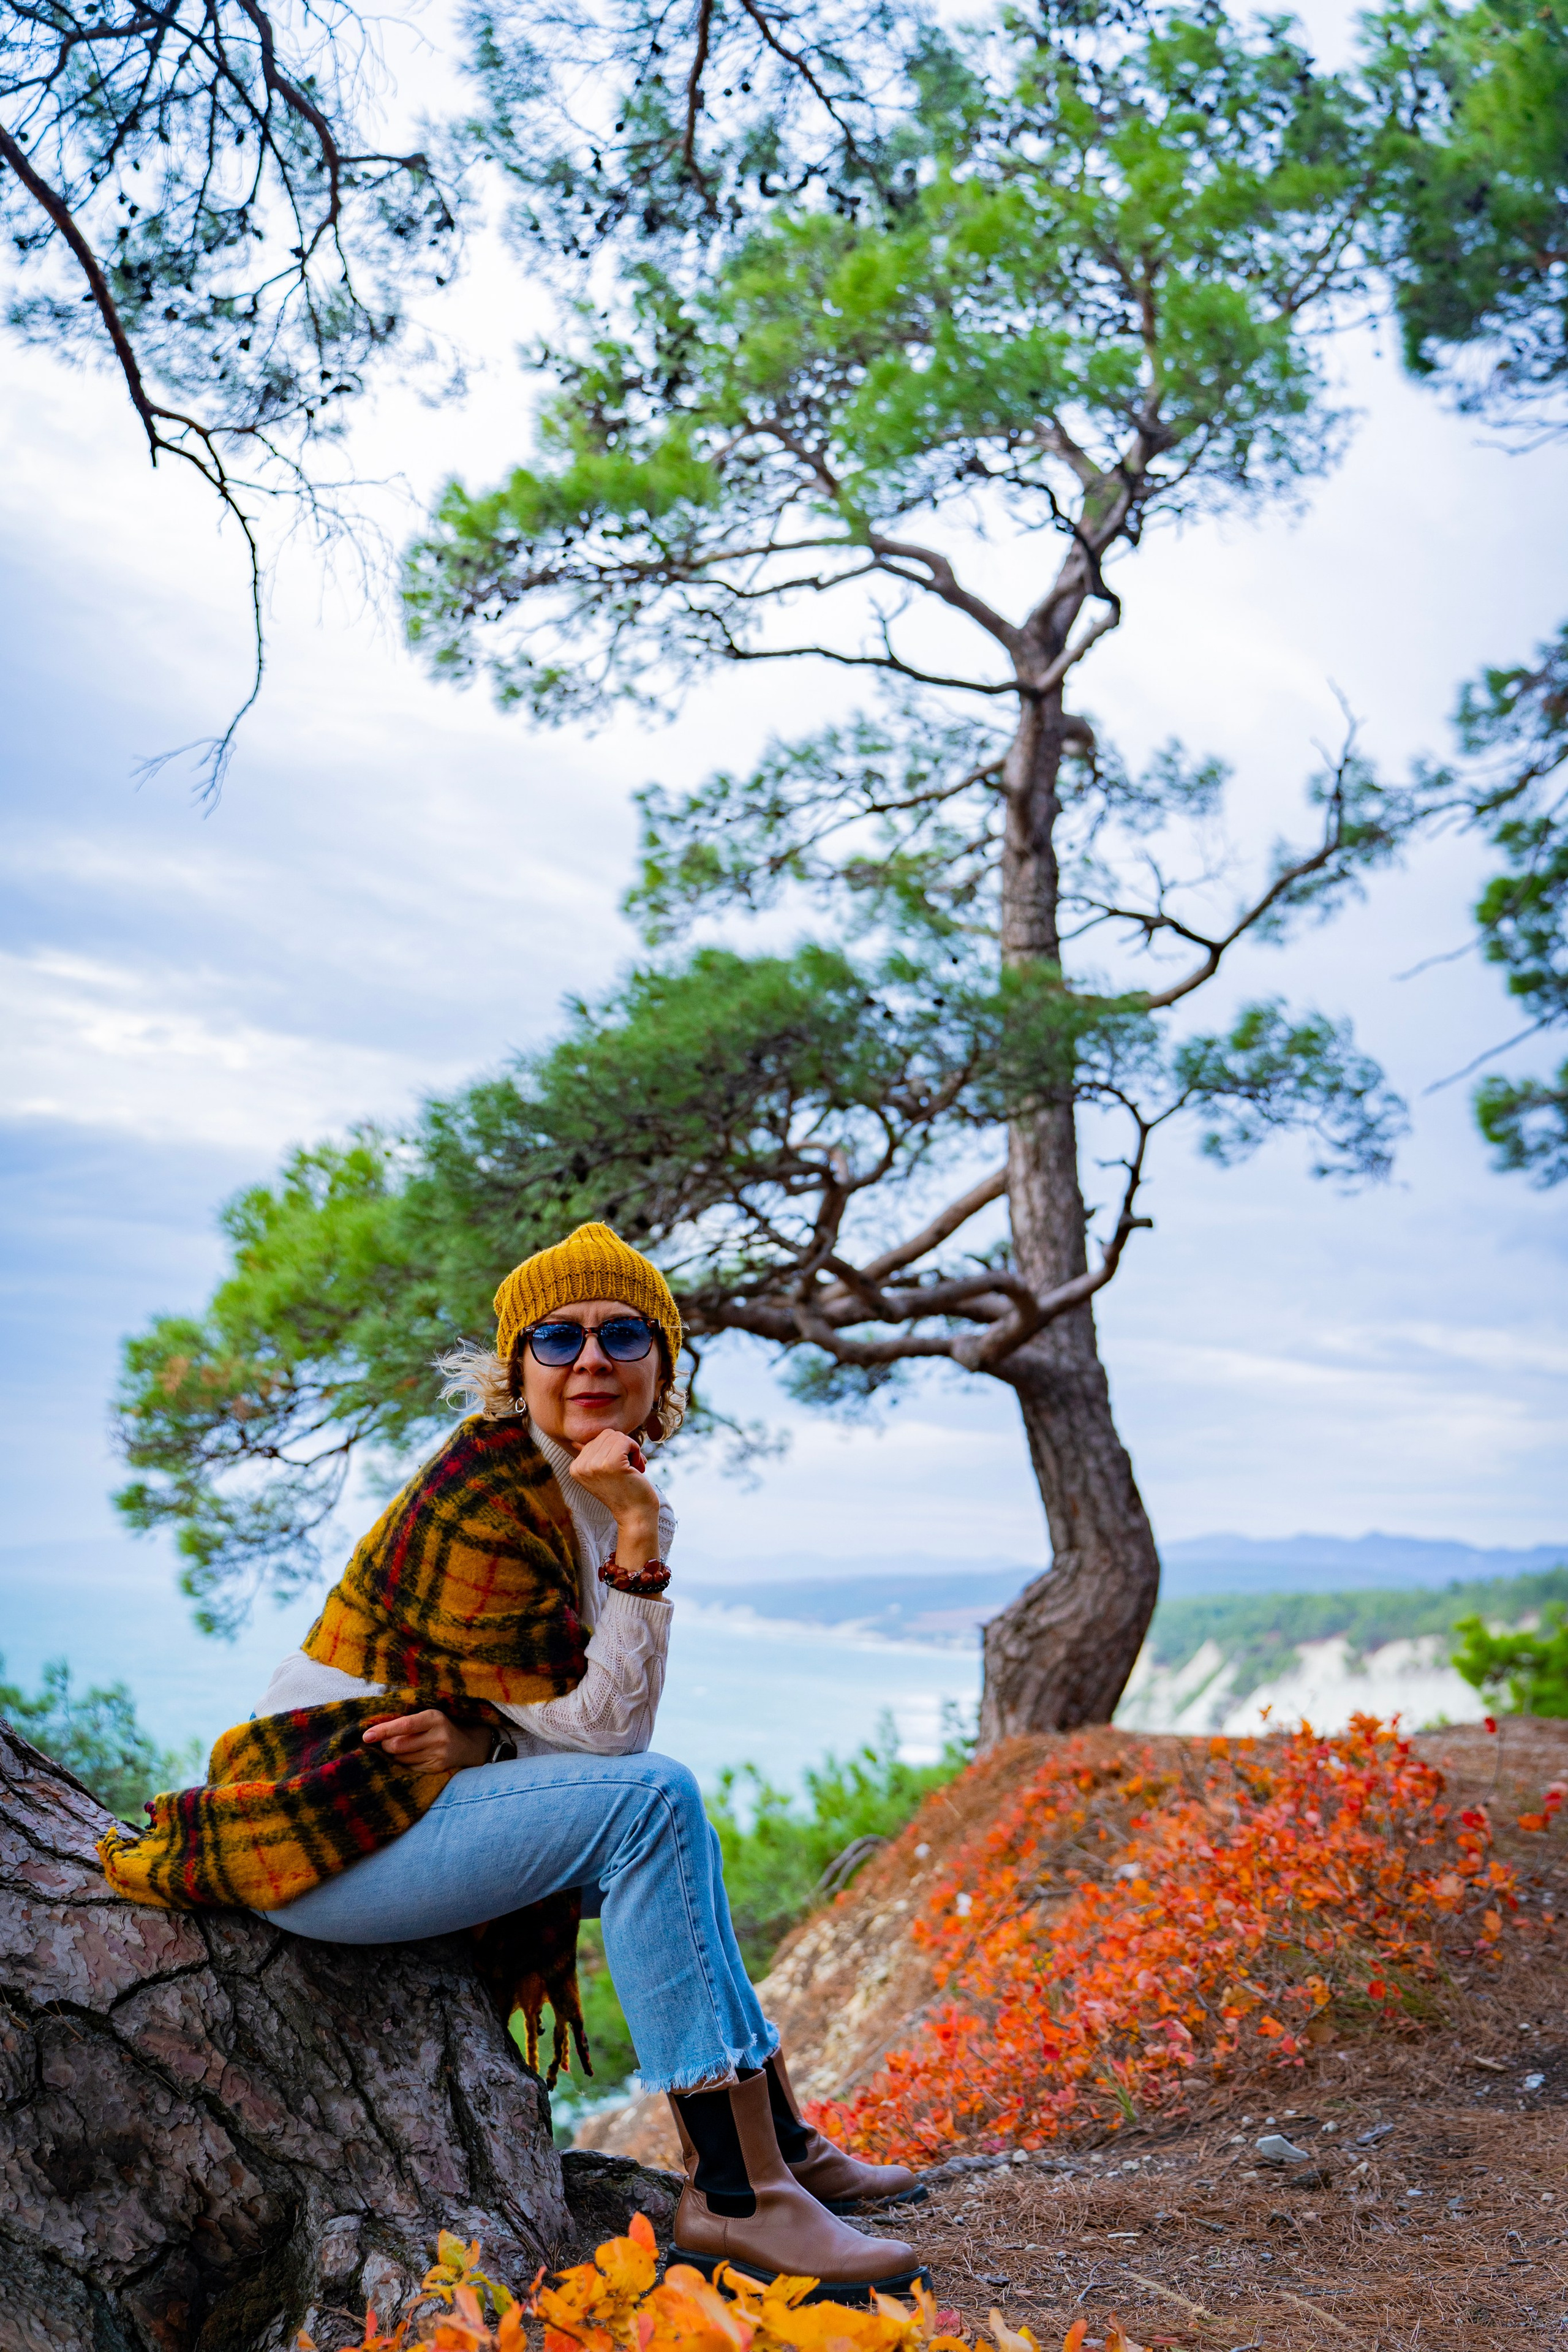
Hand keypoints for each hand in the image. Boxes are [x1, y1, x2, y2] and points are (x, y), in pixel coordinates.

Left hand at [361, 1709, 492, 1773]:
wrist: (468, 1745)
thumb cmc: (439, 1726)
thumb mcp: (428, 1716)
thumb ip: (406, 1720)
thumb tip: (375, 1730)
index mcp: (434, 1718)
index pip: (404, 1725)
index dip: (383, 1730)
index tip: (366, 1736)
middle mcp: (438, 1736)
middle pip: (398, 1745)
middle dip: (385, 1745)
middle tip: (384, 1742)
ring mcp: (438, 1755)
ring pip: (401, 1759)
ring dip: (393, 1755)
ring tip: (398, 1749)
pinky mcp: (436, 1769)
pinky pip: (409, 1768)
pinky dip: (403, 1764)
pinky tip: (408, 1757)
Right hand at [569, 1428, 661, 1553]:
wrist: (635, 1515)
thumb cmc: (623, 1491)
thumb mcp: (600, 1472)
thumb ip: (590, 1456)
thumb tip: (574, 1442)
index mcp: (575, 1467)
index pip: (597, 1437)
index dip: (614, 1450)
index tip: (619, 1469)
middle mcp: (581, 1466)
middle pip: (608, 1434)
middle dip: (623, 1448)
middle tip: (628, 1469)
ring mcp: (595, 1465)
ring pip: (618, 1436)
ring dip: (631, 1450)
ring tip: (631, 1470)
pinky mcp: (611, 1464)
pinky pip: (627, 1441)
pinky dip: (636, 1451)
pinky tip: (637, 1469)